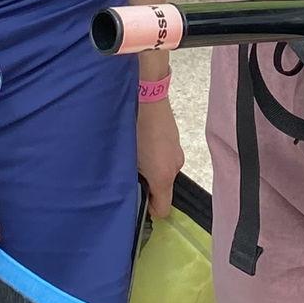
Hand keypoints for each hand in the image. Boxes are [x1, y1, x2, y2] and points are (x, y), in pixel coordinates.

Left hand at [136, 93, 183, 218]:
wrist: (146, 93)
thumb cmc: (133, 128)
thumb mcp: (126, 159)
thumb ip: (130, 182)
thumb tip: (129, 194)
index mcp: (164, 175)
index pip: (163, 209)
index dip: (149, 209)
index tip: (135, 199)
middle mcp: (176, 165)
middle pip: (163, 188)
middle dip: (147, 184)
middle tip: (128, 171)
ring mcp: (177, 150)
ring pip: (163, 170)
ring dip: (150, 167)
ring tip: (133, 152)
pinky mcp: (175, 138)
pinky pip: (165, 155)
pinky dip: (155, 154)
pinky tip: (141, 140)